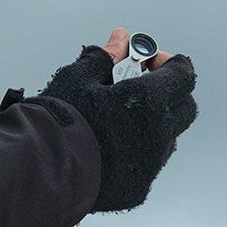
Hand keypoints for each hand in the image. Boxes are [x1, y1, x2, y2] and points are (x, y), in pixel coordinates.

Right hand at [35, 26, 196, 211]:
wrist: (41, 171)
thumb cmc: (59, 120)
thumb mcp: (78, 78)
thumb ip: (106, 57)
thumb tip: (120, 38)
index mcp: (148, 101)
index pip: (183, 74)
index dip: (169, 62)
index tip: (148, 61)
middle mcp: (159, 133)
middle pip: (185, 107)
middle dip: (170, 93)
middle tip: (141, 87)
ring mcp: (151, 164)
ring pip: (168, 137)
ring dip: (155, 123)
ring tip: (121, 118)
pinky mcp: (139, 188)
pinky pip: (150, 163)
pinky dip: (139, 150)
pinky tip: (111, 146)